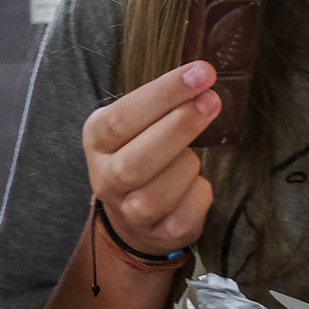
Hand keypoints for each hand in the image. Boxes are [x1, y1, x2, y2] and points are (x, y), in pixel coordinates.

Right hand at [81, 61, 220, 256]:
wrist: (131, 215)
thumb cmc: (140, 151)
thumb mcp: (135, 123)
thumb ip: (161, 102)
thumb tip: (202, 78)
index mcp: (98, 140)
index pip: (124, 116)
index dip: (164, 93)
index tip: (201, 73)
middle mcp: (106, 178)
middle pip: (140, 158)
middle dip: (181, 126)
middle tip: (211, 100)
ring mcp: (130, 212)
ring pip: (164, 188)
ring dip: (188, 164)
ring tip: (190, 158)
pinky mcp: (160, 235)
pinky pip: (189, 211)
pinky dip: (200, 193)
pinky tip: (194, 184)